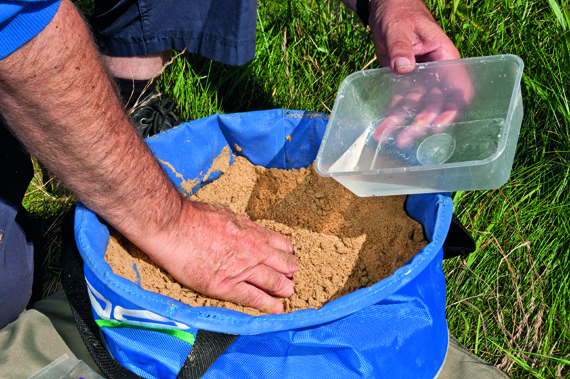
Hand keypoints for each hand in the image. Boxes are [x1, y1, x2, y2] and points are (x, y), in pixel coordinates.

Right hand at [147, 201, 297, 313]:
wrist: (174, 228)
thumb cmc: (194, 217)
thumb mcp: (226, 213)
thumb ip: (240, 224)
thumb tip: (246, 226)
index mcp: (252, 232)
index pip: (280, 243)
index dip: (287, 252)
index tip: (289, 257)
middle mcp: (253, 250)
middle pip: (282, 264)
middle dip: (290, 272)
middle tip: (293, 277)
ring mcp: (242, 269)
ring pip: (273, 282)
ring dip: (284, 289)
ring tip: (289, 293)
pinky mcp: (226, 286)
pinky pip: (253, 298)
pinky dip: (268, 305)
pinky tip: (277, 309)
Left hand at [368, 0, 473, 147]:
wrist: (386, 10)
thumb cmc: (399, 13)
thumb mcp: (399, 26)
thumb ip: (400, 46)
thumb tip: (403, 67)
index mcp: (444, 57)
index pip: (457, 87)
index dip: (452, 108)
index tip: (440, 124)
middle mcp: (436, 73)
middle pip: (435, 103)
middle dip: (422, 122)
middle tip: (407, 137)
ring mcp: (420, 80)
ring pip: (416, 107)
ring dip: (404, 124)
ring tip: (389, 138)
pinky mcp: (404, 83)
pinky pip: (401, 102)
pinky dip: (392, 115)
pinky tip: (382, 129)